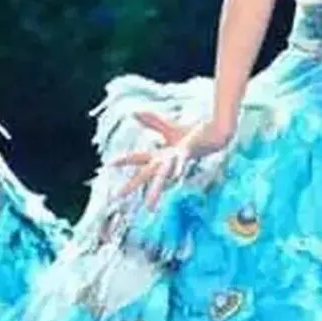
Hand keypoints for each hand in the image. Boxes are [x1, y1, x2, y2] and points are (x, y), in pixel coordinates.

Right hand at [111, 111, 233, 208]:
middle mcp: (167, 161)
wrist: (214, 135)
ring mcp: (176, 159)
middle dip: (131, 186)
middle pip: (145, 174)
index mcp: (161, 157)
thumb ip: (152, 121)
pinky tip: (174, 176)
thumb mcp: (168, 128)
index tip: (108, 165)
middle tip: (117, 197)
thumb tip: (133, 113)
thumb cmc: (192, 136)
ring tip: (149, 207)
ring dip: (155, 191)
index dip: (123, 161)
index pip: (138, 159)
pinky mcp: (187, 153)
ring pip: (162, 176)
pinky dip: (177, 168)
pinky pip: (180, 161)